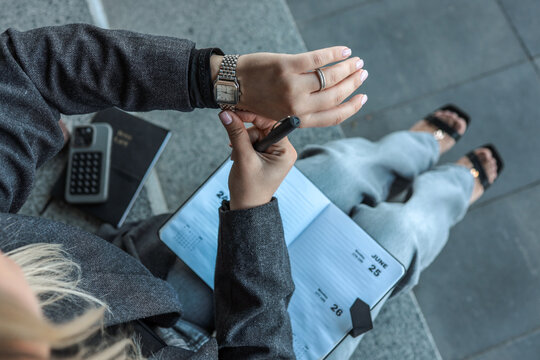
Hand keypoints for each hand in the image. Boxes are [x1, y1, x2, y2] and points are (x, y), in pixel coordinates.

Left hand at [211, 46, 367, 127]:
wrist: (230, 84)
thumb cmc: (252, 100)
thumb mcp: (275, 117)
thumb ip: (297, 114)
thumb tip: (322, 107)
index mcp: (296, 119)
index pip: (332, 117)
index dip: (351, 108)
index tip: (361, 98)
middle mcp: (297, 105)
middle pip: (335, 96)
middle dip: (353, 84)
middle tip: (362, 74)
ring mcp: (292, 85)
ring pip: (330, 78)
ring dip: (348, 68)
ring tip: (357, 62)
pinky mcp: (287, 66)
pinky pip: (317, 59)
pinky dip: (334, 54)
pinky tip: (344, 51)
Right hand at [218, 110, 296, 209]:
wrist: (246, 207)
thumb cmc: (249, 188)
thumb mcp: (242, 158)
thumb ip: (236, 134)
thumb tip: (226, 114)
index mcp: (285, 151)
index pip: (270, 123)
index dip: (251, 116)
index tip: (234, 112)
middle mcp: (283, 150)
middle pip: (261, 128)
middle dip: (245, 135)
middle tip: (234, 146)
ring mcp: (275, 153)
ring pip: (255, 134)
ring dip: (242, 142)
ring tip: (237, 157)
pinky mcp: (266, 155)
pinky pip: (253, 142)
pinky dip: (243, 146)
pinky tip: (239, 156)